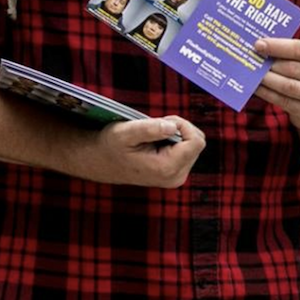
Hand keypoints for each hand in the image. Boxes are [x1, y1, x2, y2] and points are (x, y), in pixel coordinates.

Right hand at [90, 116, 205, 187]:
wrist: (101, 161)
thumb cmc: (111, 145)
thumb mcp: (125, 132)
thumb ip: (150, 129)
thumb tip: (173, 127)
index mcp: (167, 169)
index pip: (196, 141)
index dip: (183, 125)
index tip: (163, 122)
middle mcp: (176, 177)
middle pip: (197, 141)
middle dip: (180, 129)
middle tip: (156, 128)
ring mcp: (177, 177)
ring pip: (193, 144)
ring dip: (177, 134)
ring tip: (153, 137)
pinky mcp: (177, 173)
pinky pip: (188, 149)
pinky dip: (176, 141)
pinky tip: (157, 144)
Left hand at [254, 37, 299, 131]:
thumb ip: (291, 53)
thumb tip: (262, 46)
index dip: (278, 46)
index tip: (258, 44)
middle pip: (293, 68)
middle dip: (270, 64)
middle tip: (253, 60)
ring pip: (287, 86)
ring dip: (267, 79)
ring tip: (253, 74)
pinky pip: (283, 101)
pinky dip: (266, 93)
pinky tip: (256, 87)